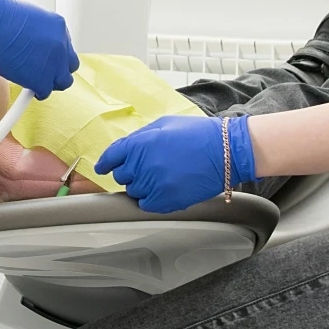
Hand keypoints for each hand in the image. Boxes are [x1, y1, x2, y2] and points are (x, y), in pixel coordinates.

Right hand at [0, 0, 76, 99]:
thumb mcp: (29, 19)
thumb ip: (39, 34)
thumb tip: (35, 47)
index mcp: (58, 26)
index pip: (65, 48)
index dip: (55, 56)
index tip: (46, 60)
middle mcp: (61, 44)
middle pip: (69, 66)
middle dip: (57, 70)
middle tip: (43, 72)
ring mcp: (54, 63)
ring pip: (62, 82)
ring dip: (49, 82)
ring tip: (34, 81)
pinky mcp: (43, 79)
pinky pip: (45, 92)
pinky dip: (36, 92)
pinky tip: (26, 88)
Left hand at [95, 114, 256, 211]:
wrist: (225, 151)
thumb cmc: (198, 134)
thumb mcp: (164, 124)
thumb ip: (140, 137)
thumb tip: (125, 149)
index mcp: (139, 143)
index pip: (110, 157)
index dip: (105, 164)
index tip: (104, 168)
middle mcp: (142, 165)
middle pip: (122, 176)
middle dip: (131, 172)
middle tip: (148, 168)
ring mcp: (153, 184)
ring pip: (134, 191)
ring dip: (143, 186)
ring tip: (163, 176)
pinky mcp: (165, 201)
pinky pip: (146, 205)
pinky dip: (151, 199)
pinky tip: (165, 189)